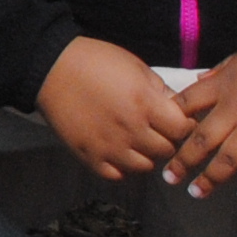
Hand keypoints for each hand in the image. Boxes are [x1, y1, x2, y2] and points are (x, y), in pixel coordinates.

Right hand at [35, 37, 192, 182]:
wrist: (52, 69)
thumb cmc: (97, 61)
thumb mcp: (136, 67)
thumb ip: (161, 90)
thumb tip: (180, 109)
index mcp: (145, 103)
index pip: (182, 130)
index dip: (184, 125)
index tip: (178, 119)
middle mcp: (130, 129)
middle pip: (166, 150)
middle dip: (166, 139)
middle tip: (157, 129)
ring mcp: (109, 147)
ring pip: (145, 166)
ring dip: (146, 154)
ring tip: (137, 140)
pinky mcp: (90, 157)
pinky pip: (117, 175)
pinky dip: (122, 166)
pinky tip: (118, 150)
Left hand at [169, 20, 236, 199]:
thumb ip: (219, 71)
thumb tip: (197, 81)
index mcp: (224, 85)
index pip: (186, 105)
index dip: (170, 121)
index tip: (161, 136)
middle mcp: (236, 109)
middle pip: (201, 140)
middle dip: (182, 161)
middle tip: (169, 178)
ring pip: (228, 159)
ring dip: (210, 178)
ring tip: (196, 192)